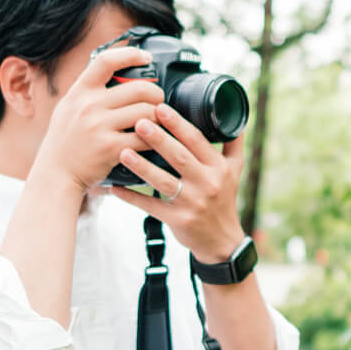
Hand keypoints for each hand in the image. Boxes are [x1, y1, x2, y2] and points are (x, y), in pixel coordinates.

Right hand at [30, 45, 164, 196]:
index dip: (130, 54)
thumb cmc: (65, 141)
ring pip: (147, 112)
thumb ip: (89, 92)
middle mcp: (88, 106)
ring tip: (157, 122)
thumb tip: (117, 72)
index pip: (106, 61)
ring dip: (159, 118)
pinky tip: (152, 141)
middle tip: (159, 101)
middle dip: (157, 94)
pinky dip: (154, 139)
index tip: (145, 57)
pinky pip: (144, 138)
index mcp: (79, 92)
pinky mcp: (111, 148)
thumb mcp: (68, 108)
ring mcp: (99, 127)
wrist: (55, 174)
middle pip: (139, 88)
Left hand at [110, 103, 244, 263]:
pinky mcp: (178, 220)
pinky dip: (132, 198)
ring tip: (123, 152)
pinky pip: (151, 207)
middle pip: (179, 157)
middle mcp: (207, 184)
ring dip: (142, 167)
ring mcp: (192, 203)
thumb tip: (236, 116)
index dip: (178, 124)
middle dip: (159, 139)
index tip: (160, 107)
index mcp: (218, 168)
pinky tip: (115, 188)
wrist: (223, 241)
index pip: (197, 141)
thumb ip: (232, 143)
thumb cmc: (224, 199)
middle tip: (139, 122)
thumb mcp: (235, 170)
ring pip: (163, 182)